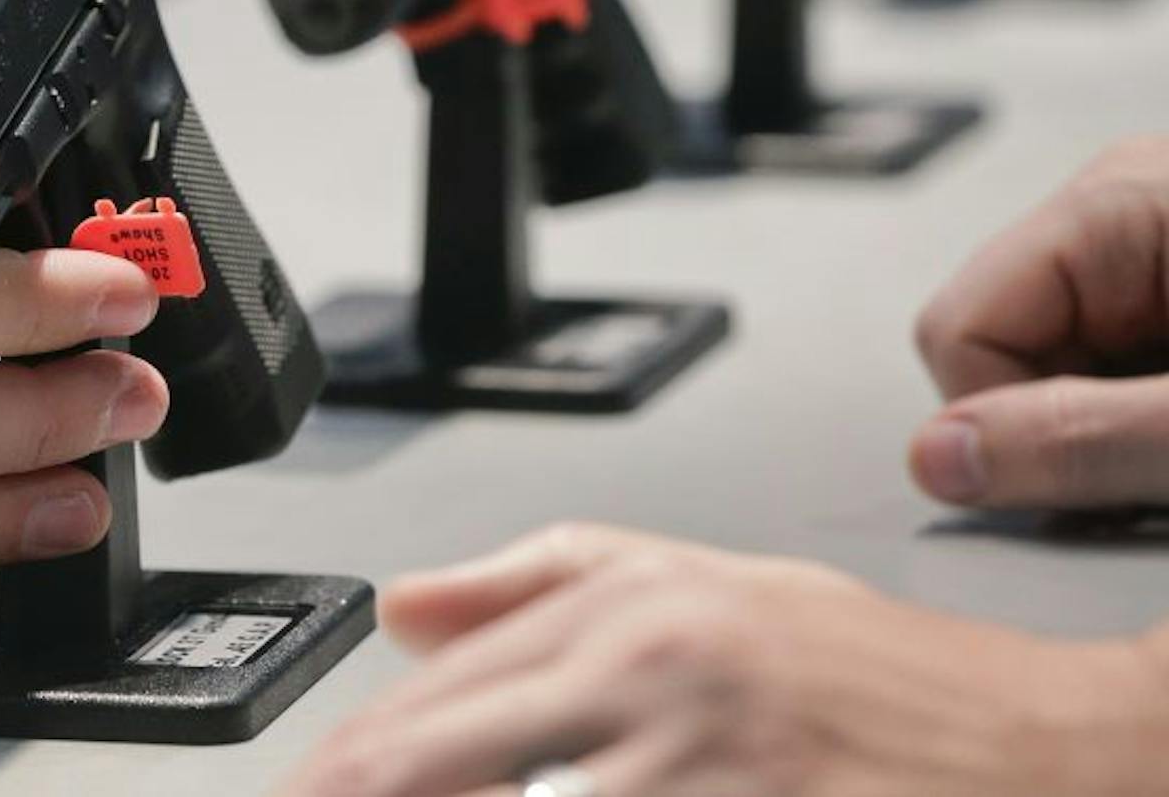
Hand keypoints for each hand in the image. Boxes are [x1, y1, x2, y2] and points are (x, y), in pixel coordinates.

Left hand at [283, 525, 1168, 796]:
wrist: (1054, 753)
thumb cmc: (888, 679)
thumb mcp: (709, 582)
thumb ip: (537, 582)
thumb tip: (400, 607)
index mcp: (634, 619)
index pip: (423, 708)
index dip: (338, 771)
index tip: (304, 793)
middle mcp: (657, 696)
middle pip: (430, 774)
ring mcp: (706, 789)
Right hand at [910, 138, 1168, 509]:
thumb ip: (1085, 436)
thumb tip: (939, 460)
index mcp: (1117, 205)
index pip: (959, 331)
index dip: (1013, 426)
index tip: (1098, 478)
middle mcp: (1122, 220)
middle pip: (1001, 355)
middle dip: (1071, 434)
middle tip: (1161, 466)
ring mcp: (1152, 262)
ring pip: (1055, 377)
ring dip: (1116, 439)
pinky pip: (1110, 382)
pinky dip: (1144, 433)